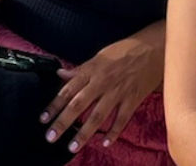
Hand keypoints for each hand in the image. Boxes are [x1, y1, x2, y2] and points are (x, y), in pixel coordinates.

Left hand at [40, 33, 162, 153]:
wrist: (152, 48)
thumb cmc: (124, 51)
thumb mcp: (99, 56)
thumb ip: (80, 69)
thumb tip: (60, 74)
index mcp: (91, 70)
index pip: (68, 90)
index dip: (54, 105)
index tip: (43, 119)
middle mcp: (101, 83)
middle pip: (79, 105)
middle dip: (63, 122)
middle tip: (50, 137)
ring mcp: (117, 92)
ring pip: (98, 116)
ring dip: (84, 133)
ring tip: (72, 147)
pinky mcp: (133, 100)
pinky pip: (121, 119)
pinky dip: (114, 132)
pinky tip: (105, 143)